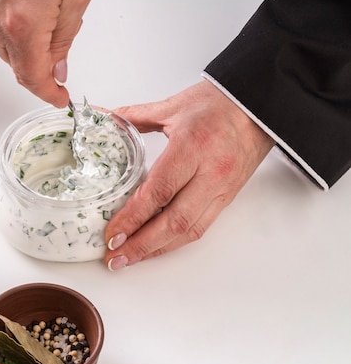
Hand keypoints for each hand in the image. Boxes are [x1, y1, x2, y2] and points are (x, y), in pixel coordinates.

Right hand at [0, 0, 94, 106]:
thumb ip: (63, 40)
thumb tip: (55, 70)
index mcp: (21, 23)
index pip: (31, 77)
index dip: (47, 93)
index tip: (58, 98)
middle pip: (15, 62)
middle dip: (38, 63)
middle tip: (60, 45)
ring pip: (1, 43)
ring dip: (23, 41)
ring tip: (44, 9)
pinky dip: (8, 22)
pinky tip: (25, 0)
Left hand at [104, 79, 274, 269]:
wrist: (259, 107)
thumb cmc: (218, 104)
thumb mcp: (171, 106)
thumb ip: (134, 116)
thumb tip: (104, 118)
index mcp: (191, 147)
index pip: (159, 191)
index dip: (133, 217)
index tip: (112, 233)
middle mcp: (209, 173)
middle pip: (173, 220)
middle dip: (141, 244)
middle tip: (115, 256)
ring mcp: (221, 189)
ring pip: (188, 230)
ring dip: (156, 249)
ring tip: (129, 258)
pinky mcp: (227, 198)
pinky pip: (200, 227)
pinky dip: (174, 242)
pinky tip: (154, 247)